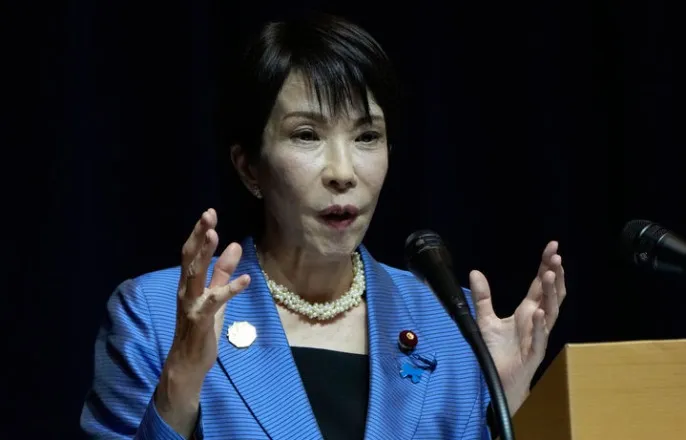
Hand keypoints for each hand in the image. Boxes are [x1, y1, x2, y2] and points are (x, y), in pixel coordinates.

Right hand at [156, 208, 250, 435]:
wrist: (188, 363)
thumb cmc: (201, 328)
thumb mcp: (216, 296)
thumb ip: (224, 272)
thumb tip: (235, 245)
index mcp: (188, 284)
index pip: (191, 253)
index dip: (199, 232)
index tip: (209, 213)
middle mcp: (185, 291)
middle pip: (190, 258)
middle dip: (199, 234)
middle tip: (208, 214)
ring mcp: (191, 305)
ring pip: (195, 275)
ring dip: (205, 254)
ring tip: (215, 235)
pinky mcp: (200, 320)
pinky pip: (214, 302)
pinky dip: (230, 289)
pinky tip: (247, 279)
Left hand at [469, 241, 565, 414]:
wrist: (499, 379)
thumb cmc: (499, 351)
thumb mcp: (486, 320)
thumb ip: (482, 297)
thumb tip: (475, 272)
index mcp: (528, 310)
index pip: (540, 284)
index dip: (546, 266)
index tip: (552, 247)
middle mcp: (537, 320)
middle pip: (551, 294)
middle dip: (555, 275)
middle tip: (556, 256)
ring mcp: (538, 335)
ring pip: (551, 312)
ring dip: (551, 294)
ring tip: (550, 276)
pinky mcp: (533, 352)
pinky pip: (539, 338)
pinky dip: (539, 325)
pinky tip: (538, 312)